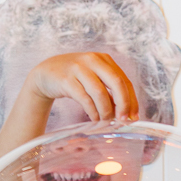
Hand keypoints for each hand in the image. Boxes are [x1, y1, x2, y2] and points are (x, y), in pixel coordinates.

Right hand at [24, 52, 138, 121]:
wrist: (46, 74)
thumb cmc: (75, 79)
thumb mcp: (94, 79)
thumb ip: (109, 92)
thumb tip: (127, 114)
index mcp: (104, 59)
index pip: (124, 80)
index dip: (131, 100)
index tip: (133, 117)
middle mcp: (92, 60)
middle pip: (116, 83)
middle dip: (123, 104)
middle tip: (123, 120)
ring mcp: (78, 68)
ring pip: (100, 92)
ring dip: (106, 111)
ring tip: (106, 121)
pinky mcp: (66, 79)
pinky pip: (84, 98)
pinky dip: (92, 111)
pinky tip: (95, 118)